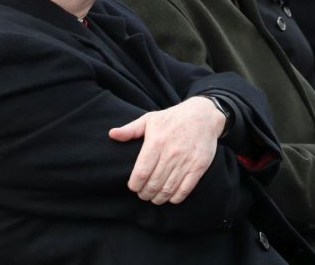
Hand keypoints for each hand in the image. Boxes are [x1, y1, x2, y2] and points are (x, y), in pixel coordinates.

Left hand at [109, 96, 225, 204]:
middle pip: (153, 184)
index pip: (141, 173)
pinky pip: (185, 189)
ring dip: (158, 198)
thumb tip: (111, 134)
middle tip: (143, 194)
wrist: (203, 115)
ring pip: (168, 190)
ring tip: (154, 197)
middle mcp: (171, 153)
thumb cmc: (173, 118)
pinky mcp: (199, 167)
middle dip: (145, 194)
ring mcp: (186, 161)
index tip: (133, 186)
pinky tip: (170, 196)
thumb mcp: (150, 119)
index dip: (134, 185)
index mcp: (156, 142)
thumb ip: (130, 130)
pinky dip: (175, 198)